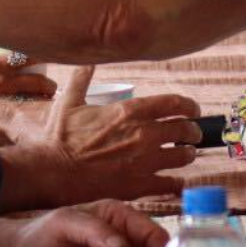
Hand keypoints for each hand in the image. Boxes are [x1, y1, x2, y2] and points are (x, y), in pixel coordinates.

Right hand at [0, 66, 202, 209]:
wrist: (52, 171)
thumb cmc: (59, 138)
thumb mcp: (69, 101)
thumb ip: (82, 79)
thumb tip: (86, 61)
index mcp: (130, 111)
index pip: (174, 103)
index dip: (189, 106)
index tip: (193, 110)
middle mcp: (143, 134)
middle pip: (184, 129)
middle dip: (192, 131)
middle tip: (192, 134)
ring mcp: (143, 161)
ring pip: (182, 156)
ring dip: (187, 154)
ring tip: (185, 155)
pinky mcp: (138, 185)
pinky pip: (169, 184)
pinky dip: (176, 182)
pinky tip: (175, 181)